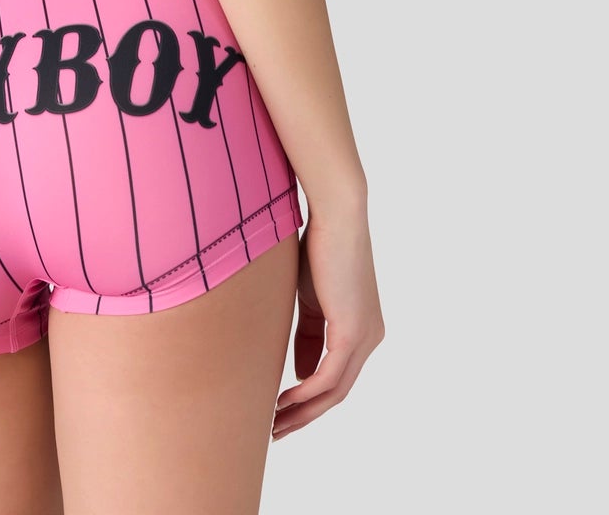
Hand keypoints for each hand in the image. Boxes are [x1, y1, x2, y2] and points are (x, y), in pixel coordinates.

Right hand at [272, 209, 384, 440]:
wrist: (336, 216)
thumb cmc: (319, 246)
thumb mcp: (308, 299)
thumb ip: (307, 335)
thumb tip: (300, 373)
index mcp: (361, 329)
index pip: (334, 375)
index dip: (307, 396)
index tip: (280, 408)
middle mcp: (370, 338)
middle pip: (337, 391)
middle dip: (305, 414)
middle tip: (276, 430)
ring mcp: (365, 338)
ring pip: (335, 391)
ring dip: (303, 411)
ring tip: (275, 424)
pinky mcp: (353, 333)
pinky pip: (329, 377)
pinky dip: (306, 393)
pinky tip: (284, 402)